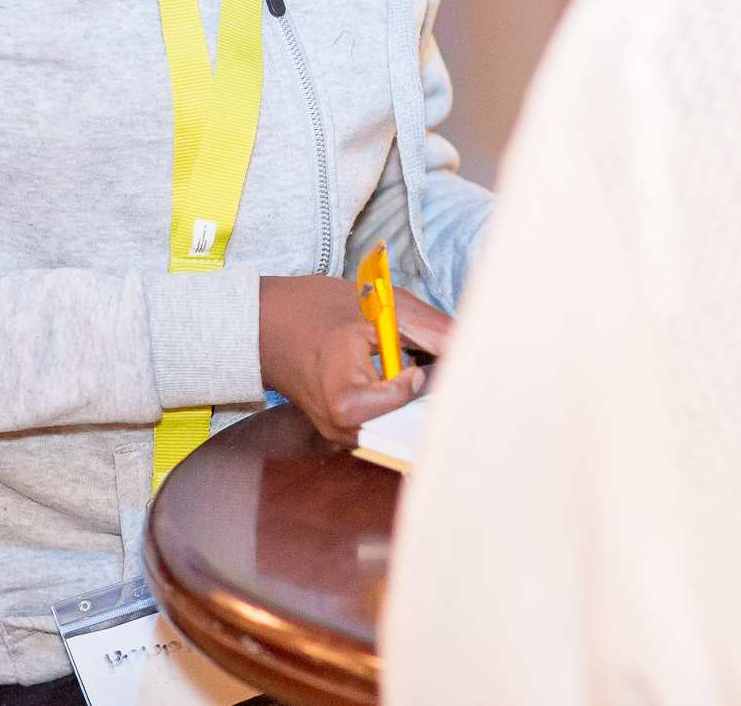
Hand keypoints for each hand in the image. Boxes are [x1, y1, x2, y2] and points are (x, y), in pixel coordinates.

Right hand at [257, 274, 449, 445]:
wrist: (266, 326)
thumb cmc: (316, 311)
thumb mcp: (377, 306)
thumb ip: (429, 329)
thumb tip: (474, 345)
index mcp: (346, 399)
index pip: (412, 397)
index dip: (430, 368)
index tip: (428, 348)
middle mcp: (345, 429)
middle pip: (413, 423)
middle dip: (434, 393)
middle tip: (438, 361)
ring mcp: (346, 435)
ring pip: (405, 424)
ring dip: (421, 397)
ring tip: (416, 365)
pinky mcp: (349, 431)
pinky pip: (389, 422)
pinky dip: (405, 400)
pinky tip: (404, 376)